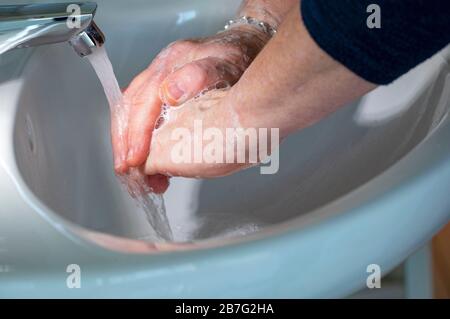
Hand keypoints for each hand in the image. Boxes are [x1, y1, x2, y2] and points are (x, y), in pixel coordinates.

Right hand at [112, 27, 268, 176]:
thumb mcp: (226, 65)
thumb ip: (200, 75)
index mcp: (171, 63)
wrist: (249, 48)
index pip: (141, 101)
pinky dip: (140, 136)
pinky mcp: (167, 89)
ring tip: (135, 171)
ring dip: (129, 142)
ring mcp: (162, 78)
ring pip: (132, 111)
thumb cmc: (241, 59)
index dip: (136, 133)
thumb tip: (170, 93)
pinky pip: (143, 112)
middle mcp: (161, 70)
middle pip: (129, 107)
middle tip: (127, 170)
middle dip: (125, 142)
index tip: (135, 160)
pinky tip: (148, 156)